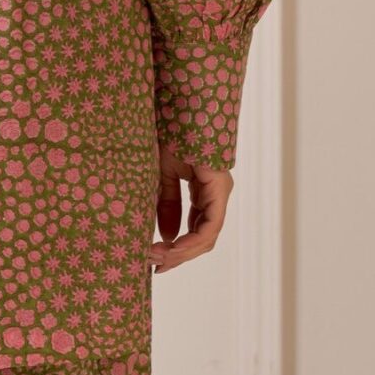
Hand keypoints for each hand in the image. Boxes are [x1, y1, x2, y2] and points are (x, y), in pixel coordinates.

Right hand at [152, 147, 232, 271]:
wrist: (178, 109)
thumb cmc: (169, 136)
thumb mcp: (161, 177)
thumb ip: (166, 207)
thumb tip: (167, 237)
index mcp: (205, 191)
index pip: (196, 231)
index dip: (177, 250)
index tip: (155, 261)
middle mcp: (216, 194)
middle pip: (202, 239)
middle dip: (178, 255)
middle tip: (154, 265)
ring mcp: (220, 191)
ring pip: (207, 237)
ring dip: (182, 252)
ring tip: (158, 257)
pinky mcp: (219, 187)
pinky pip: (211, 225)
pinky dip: (192, 240)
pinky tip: (173, 247)